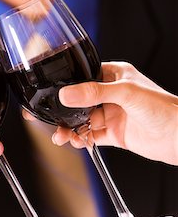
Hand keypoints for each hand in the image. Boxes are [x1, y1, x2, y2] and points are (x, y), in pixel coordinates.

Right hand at [51, 62, 177, 164]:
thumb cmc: (163, 107)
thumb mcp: (126, 92)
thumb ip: (94, 92)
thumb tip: (67, 93)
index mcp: (114, 76)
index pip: (85, 77)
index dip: (69, 86)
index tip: (55, 94)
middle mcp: (111, 94)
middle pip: (80, 101)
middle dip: (66, 110)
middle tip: (53, 118)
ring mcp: (111, 114)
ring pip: (83, 119)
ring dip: (71, 127)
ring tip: (62, 135)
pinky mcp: (114, 133)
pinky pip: (91, 135)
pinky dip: (82, 139)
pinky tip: (77, 141)